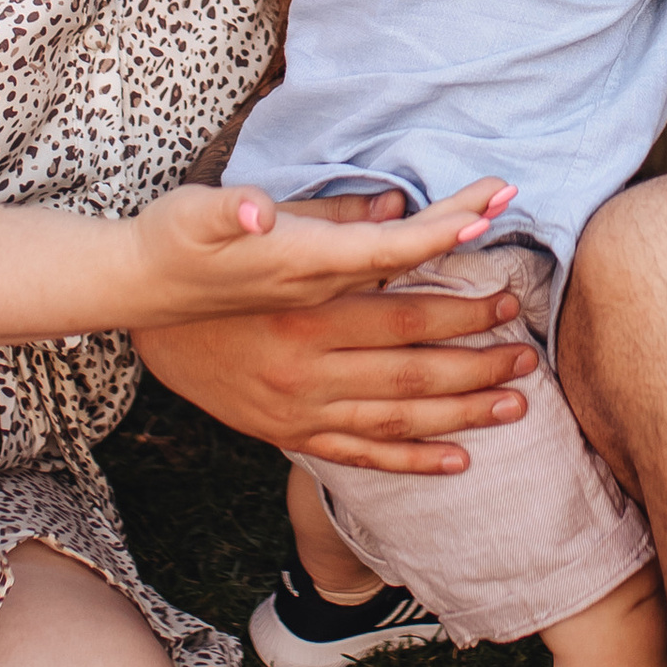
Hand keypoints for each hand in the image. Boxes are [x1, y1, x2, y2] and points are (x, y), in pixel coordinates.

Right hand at [131, 179, 537, 473]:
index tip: (508, 295)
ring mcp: (298, 407)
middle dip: (477, 363)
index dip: (461, 305)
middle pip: (412, 372)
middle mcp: (306, 368)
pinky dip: (411, 461)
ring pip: (396, 419)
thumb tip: (393, 206)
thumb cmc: (199, 248)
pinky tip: (457, 460)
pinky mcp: (287, 431)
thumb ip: (328, 215)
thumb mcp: (257, 217)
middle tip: (528, 354)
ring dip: (461, 413)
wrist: (138, 304)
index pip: (404, 311)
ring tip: (515, 403)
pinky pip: (360, 455)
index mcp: (305, 310)